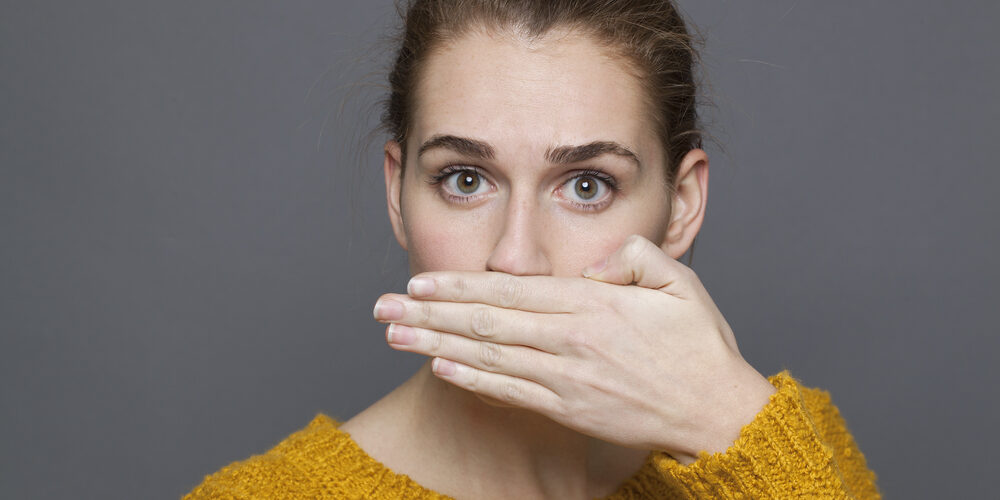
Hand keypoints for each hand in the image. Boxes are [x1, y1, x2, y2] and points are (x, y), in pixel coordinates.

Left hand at [373, 235, 775, 462]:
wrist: (717, 412)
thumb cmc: (699, 345)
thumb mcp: (679, 282)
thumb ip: (632, 258)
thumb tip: (591, 264)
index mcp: (594, 305)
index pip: (511, 290)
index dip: (459, 285)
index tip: (420, 280)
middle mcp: (571, 342)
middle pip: (486, 322)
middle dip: (429, 313)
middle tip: (383, 307)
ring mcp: (566, 379)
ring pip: (488, 357)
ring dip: (435, 345)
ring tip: (395, 336)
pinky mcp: (567, 409)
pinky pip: (509, 393)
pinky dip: (471, 381)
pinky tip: (439, 369)